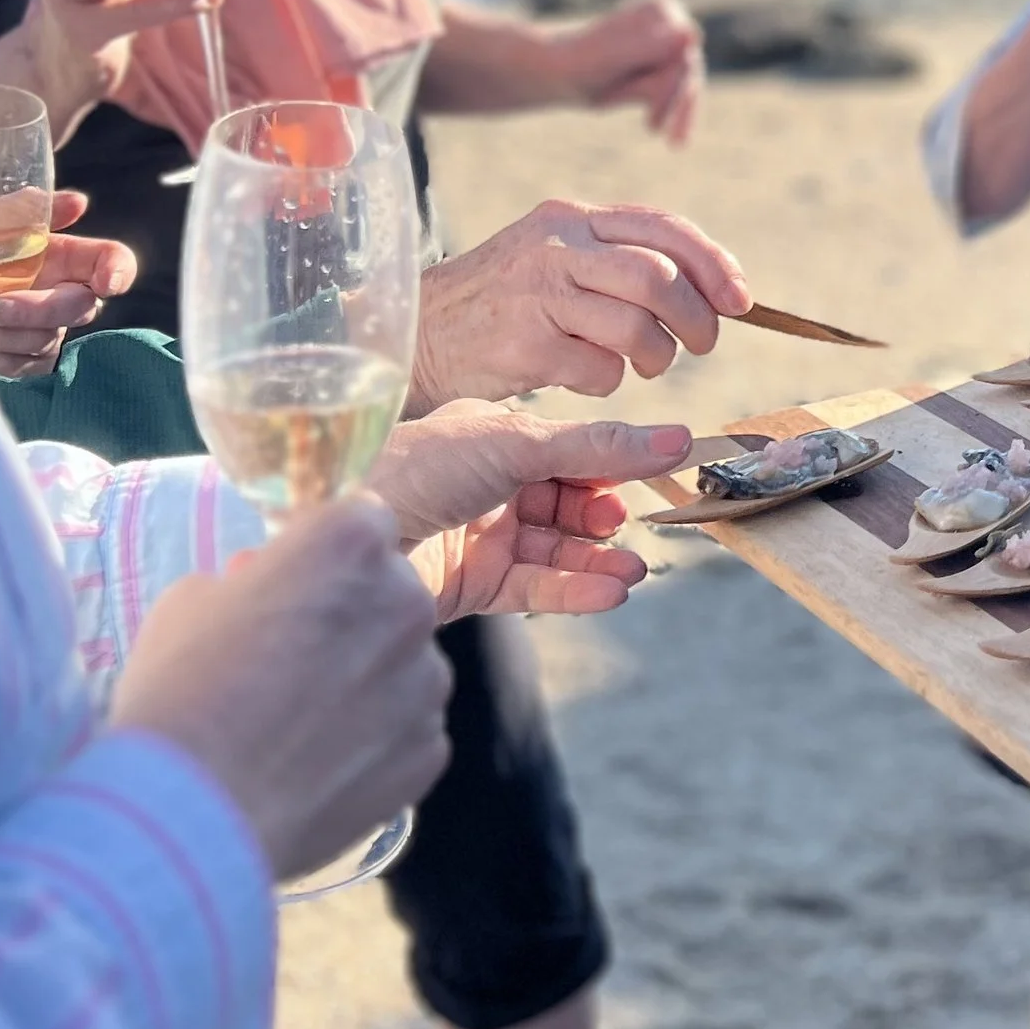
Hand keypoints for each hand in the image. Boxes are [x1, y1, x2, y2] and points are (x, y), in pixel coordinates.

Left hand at [0, 190, 137, 378]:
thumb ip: (25, 210)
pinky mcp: (28, 361)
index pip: (112, 260)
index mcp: (64, 255)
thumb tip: (79, 204)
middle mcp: (63, 293)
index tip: (106, 284)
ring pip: (47, 340)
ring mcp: (47, 330)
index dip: (119, 270)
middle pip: (81, 307)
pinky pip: (25, 366)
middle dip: (41, 310)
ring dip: (3, 334)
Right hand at [109, 496, 450, 884]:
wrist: (191, 816)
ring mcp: (426, 681)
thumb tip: (268, 591)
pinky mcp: (430, 750)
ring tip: (298, 727)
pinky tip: (317, 767)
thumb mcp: (193, 601)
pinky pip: (408, 730)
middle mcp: (406, 602)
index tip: (298, 585)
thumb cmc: (179, 695)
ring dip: (367, 682)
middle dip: (353, 616)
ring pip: (403, 665)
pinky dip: (375, 743)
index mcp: (349, 544)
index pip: (363, 521)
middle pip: (391, 593)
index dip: (327, 554)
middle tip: (291, 662)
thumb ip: (255, 581)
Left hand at [366, 400, 691, 618]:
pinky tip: (610, 591)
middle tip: (626, 520)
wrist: (354, 536)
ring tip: (634, 570)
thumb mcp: (517, 443)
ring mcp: (480, 536)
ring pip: (555, 550)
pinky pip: (536, 587)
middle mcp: (486, 485)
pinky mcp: (472, 585)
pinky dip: (575, 589)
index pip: (568, 448)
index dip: (612, 459)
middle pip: (565, 501)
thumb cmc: (420, 469)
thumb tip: (675, 439)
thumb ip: (597, 447)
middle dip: (602, 513)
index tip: (663, 467)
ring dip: (596, 559)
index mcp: (491, 437)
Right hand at [408, 198, 751, 406]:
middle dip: (697, 318)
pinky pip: (600, 371)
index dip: (713, 264)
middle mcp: (555, 246)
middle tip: (703, 345)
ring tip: (646, 365)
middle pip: (658, 277)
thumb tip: (713, 285)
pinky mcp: (523, 345)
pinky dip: (608, 382)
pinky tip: (586, 376)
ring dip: (657, 357)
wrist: (415, 334)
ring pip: (637, 328)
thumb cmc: (503, 303)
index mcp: (571, 216)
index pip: (663, 228)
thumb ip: (620, 259)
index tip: (741, 300)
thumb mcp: (555, 257)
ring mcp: (537, 294)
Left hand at [547, 0, 704, 144]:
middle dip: (673, 101)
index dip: (670, 86)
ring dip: (680, 112)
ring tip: (673, 142)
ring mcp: (668, 42)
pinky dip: (680, 115)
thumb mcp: (614, 57)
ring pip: (688, 82)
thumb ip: (651, 46)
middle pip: (687, 68)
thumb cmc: (580, 64)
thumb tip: (693, 34)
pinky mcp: (665, 62)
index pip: (681, 52)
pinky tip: (675, 140)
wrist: (557, 74)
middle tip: (659, 133)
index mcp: (659, 7)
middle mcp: (669, 20)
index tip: (650, 120)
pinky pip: (683, 91)